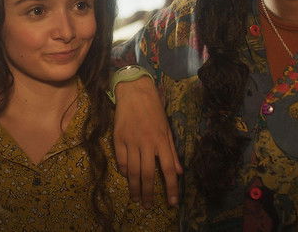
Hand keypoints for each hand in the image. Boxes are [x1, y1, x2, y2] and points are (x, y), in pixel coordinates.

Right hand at [113, 76, 181, 207]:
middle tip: (148, 206)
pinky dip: (123, 170)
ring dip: (134, 187)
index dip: (171, 188)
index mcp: (162, 141)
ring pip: (132, 170)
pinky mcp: (118, 138)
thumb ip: (172, 152)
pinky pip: (120, 160)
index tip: (172, 203)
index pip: (168, 170)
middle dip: (148, 193)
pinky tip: (126, 176)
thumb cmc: (154, 109)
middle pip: (147, 174)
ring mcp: (131, 141)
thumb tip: (179, 171)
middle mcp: (147, 143)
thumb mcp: (167, 129)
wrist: (134, 91)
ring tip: (136, 198)